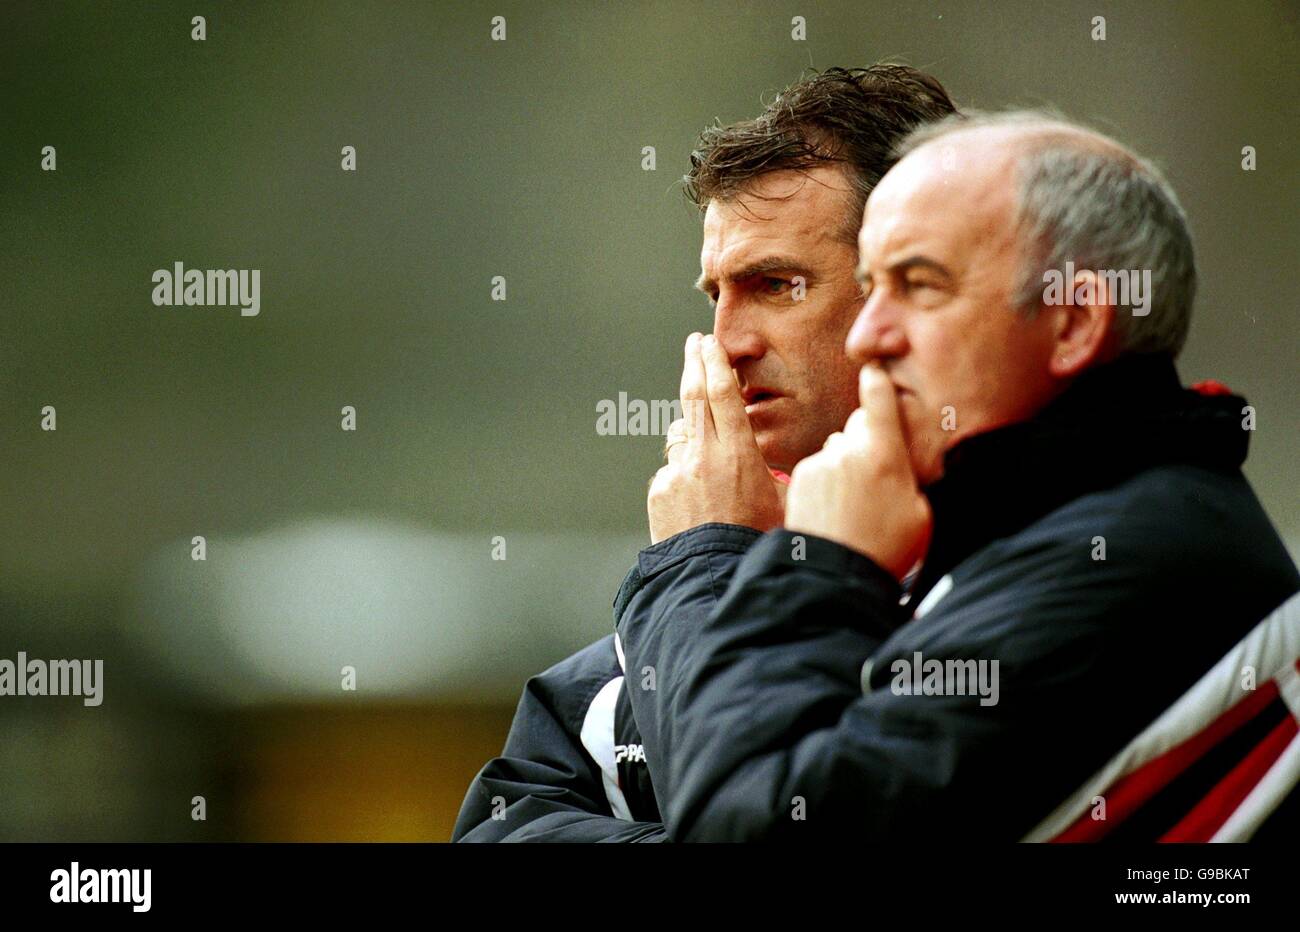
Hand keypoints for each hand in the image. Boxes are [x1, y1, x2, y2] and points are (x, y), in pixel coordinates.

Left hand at [647, 333, 786, 542]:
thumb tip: (788, 458)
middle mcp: (705, 456)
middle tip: (694, 344)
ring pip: (681, 435)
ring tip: (708, 453)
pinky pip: (672, 471)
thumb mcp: (784, 502)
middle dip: (694, 364)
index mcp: (739, 454)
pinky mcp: (660, 491)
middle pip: (694, 397)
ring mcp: (678, 472)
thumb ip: (777, 472)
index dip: (715, 363)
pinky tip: (697, 498)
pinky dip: (683, 474)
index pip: (723, 395)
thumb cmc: (758, 542)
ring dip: (691, 434)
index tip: (709, 343)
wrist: (714, 575)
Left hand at [784, 363, 931, 579]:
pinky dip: (823, 481)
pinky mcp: (800, 477)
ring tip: (851, 504)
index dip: (877, 382)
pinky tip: (831, 509)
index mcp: (885, 454)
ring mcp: (821, 462)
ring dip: (843, 464)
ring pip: (835, 449)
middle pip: (857, 427)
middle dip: (865, 439)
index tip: (874, 371)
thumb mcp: (919, 515)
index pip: (880, 401)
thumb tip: (905, 466)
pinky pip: (816, 467)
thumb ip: (911, 480)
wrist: (835, 575)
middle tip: (873, 475)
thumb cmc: (886, 549)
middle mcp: (850, 450)